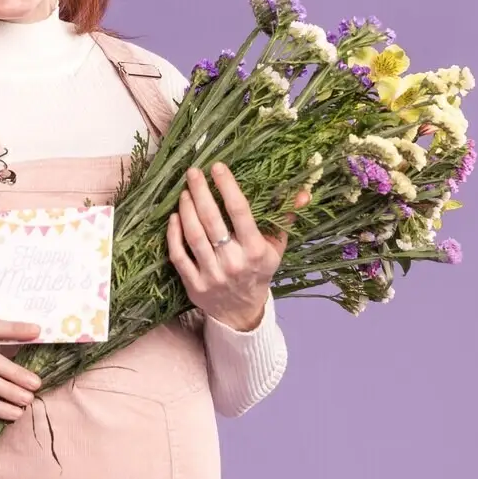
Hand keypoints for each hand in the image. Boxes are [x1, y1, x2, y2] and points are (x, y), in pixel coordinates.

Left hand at [166, 162, 309, 331]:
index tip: (217, 166)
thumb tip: (303, 192)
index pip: (239, 211)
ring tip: (185, 191)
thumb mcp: (277, 247)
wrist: (242, 311)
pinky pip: (179, 255)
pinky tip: (174, 217)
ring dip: (186, 209)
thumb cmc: (259, 271)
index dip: (227, 187)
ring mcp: (211, 274)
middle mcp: (233, 261)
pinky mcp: (193, 284)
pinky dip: (174, 234)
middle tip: (193, 172)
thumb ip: (286, 217)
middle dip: (201, 192)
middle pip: (212, 220)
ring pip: (194, 235)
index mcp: (255, 250)